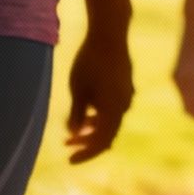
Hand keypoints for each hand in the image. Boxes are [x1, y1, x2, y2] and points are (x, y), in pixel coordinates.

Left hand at [61, 24, 133, 162]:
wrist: (110, 34)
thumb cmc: (89, 61)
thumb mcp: (77, 89)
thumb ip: (76, 113)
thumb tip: (74, 132)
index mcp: (114, 109)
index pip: (101, 142)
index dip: (85, 154)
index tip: (69, 160)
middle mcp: (124, 105)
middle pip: (107, 134)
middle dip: (86, 142)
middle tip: (66, 145)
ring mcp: (128, 95)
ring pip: (110, 121)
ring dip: (92, 129)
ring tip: (72, 132)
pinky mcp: (126, 86)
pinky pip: (114, 109)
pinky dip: (99, 116)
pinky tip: (87, 111)